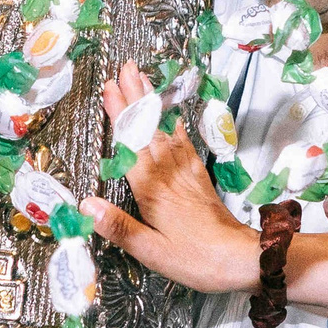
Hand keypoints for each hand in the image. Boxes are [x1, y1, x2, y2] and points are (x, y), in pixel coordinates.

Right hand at [80, 66, 259, 294]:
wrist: (241, 259)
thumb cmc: (195, 259)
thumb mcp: (150, 250)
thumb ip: (118, 226)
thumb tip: (86, 205)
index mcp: (152, 189)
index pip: (130, 144)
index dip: (119, 114)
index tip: (109, 87)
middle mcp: (169, 174)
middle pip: (148, 128)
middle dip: (136, 96)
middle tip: (126, 67)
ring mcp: (186, 173)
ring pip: (165, 130)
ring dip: (153, 104)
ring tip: (144, 80)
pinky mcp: (199, 178)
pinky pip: (184, 144)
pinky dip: (175, 126)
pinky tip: (172, 118)